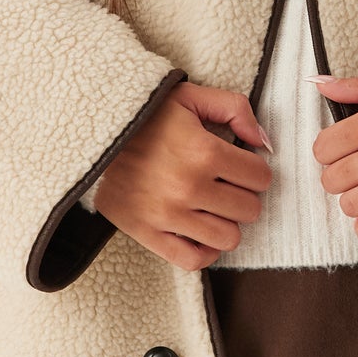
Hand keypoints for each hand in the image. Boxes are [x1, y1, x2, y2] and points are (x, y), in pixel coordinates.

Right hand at [94, 80, 272, 269]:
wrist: (94, 133)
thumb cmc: (146, 115)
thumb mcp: (190, 96)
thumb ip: (235, 109)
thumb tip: (263, 142)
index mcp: (204, 151)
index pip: (260, 177)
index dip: (255, 170)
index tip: (242, 166)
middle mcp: (188, 187)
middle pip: (248, 209)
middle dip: (243, 195)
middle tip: (227, 185)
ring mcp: (167, 215)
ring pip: (228, 238)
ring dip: (227, 222)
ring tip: (213, 207)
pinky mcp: (147, 233)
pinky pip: (193, 260)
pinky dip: (204, 250)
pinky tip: (200, 231)